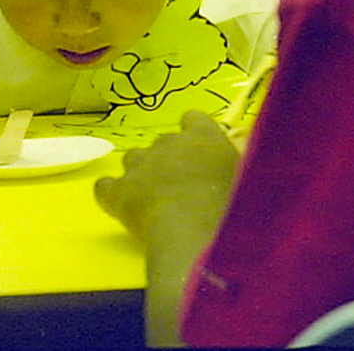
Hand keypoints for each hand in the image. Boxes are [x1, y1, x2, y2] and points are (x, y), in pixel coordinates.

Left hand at [94, 109, 238, 246]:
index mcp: (205, 138)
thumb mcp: (248, 184)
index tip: (199, 154)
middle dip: (168, 161)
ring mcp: (140, 164)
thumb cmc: (233, 213)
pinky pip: (105, 187)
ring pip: (133, 159)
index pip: (194, 119)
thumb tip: (239, 170)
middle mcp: (169, 143)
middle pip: (163, 143)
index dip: (194, 135)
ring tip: (154, 202)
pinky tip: (123, 210)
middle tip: (182, 191)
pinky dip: (112, 196)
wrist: (195, 235)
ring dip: (141, 175)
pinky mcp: (118, 191)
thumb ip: (238, 169)